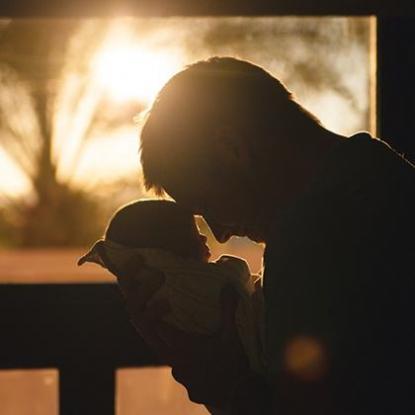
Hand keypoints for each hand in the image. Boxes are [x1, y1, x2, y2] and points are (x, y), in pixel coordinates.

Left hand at [116, 270, 251, 407]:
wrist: (240, 397)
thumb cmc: (233, 363)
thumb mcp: (231, 333)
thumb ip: (227, 308)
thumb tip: (227, 286)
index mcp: (181, 346)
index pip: (157, 327)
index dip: (156, 313)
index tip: (164, 304)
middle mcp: (175, 361)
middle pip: (155, 340)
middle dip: (156, 326)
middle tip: (163, 314)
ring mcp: (181, 376)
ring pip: (168, 356)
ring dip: (171, 344)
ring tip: (183, 334)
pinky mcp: (189, 388)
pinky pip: (180, 370)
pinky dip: (183, 361)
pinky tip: (196, 358)